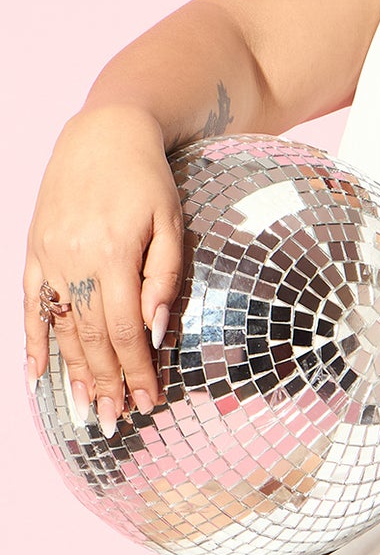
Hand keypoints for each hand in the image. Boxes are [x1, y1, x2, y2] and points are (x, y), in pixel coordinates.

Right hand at [23, 106, 185, 433]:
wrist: (103, 135)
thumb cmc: (148, 180)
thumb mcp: (172, 222)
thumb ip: (166, 276)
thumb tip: (157, 330)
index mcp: (113, 254)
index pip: (125, 328)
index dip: (138, 369)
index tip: (150, 401)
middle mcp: (74, 260)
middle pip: (90, 336)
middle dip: (106, 382)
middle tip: (117, 420)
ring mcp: (48, 257)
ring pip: (60, 327)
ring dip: (73, 373)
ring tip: (86, 410)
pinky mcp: (34, 251)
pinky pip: (31, 305)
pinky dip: (33, 341)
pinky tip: (36, 375)